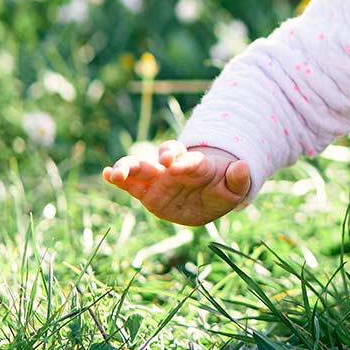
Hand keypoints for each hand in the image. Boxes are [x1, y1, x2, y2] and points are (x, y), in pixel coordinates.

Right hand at [103, 140, 251, 225]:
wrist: (208, 195)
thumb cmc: (221, 189)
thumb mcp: (235, 188)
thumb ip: (239, 180)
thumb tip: (243, 166)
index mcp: (199, 166)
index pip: (193, 161)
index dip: (187, 162)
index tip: (179, 165)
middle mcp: (176, 168)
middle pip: (166, 153)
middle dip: (163, 155)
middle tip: (164, 160)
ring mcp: (159, 178)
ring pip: (142, 166)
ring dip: (129, 166)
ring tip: (116, 173)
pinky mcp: (146, 190)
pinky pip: (129, 183)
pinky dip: (117, 177)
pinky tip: (106, 175)